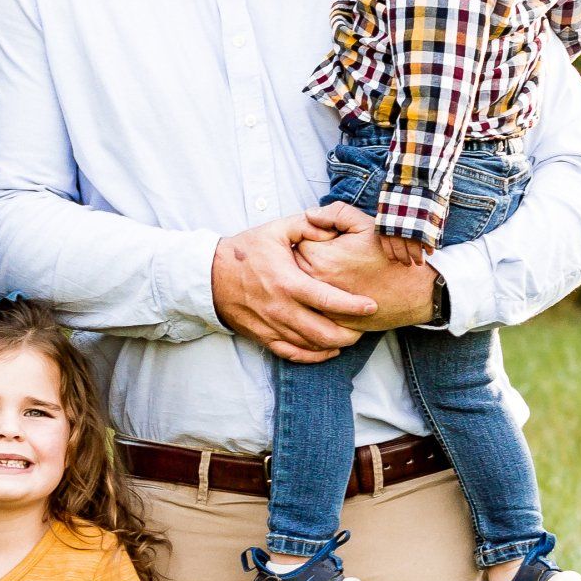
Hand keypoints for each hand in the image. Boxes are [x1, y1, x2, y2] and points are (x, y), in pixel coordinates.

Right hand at [210, 215, 377, 362]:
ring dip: (335, 345)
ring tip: (351, 337)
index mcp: (288, 282)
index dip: (353, 306)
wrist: (209, 276)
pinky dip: (313, 356)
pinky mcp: (264, 337)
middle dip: (349, 334)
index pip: (327, 300)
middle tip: (364, 326)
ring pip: (310, 347)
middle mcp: (281, 309)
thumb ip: (307, 224)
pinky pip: (292, 354)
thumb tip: (333, 228)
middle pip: (323, 333)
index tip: (371, 306)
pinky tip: (328, 350)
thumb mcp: (276, 229)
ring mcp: (272, 326)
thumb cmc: (245, 251)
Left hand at [298, 201, 439, 326]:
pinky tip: (331, 293)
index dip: (308, 237)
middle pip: (291, 267)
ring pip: (298, 291)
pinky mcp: (330, 323)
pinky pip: (311, 311)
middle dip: (301, 259)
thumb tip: (309, 214)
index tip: (322, 239)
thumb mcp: (365, 224)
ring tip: (327, 274)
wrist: (413, 292)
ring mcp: (322, 307)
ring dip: (304, 282)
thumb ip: (334, 213)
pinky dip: (315, 303)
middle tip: (325, 257)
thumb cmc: (389, 256)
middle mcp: (316, 284)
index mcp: (321, 257)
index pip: (295, 242)